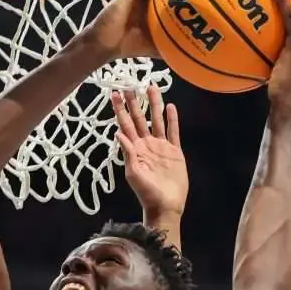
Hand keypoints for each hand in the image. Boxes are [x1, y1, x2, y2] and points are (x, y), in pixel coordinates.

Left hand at [113, 85, 187, 216]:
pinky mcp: (175, 151)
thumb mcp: (134, 174)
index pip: (126, 124)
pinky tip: (171, 107)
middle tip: (130, 84)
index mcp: (135, 149)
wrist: (166, 205)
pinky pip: (173, 132)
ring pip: (157, 120)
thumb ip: (128, 153)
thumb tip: (118, 133)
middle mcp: (146, 144)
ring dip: (154, 105)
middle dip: (135, 102)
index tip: (115, 93)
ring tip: (152, 87)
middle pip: (140, 118)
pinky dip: (172, 119)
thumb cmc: (147, 192)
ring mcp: (161, 147)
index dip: (121, 109)